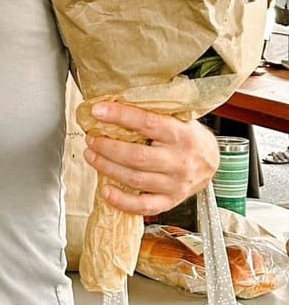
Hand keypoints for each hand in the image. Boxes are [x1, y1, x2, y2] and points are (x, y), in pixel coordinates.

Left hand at [83, 102, 218, 216]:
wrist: (212, 161)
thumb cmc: (187, 136)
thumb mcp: (178, 118)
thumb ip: (153, 111)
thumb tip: (115, 98)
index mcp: (182, 135)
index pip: (148, 123)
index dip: (120, 116)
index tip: (97, 111)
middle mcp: (180, 161)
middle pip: (136, 156)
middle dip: (107, 147)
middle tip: (91, 138)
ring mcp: (176, 184)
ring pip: (135, 179)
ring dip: (107, 168)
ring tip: (91, 155)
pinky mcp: (170, 200)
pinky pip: (144, 206)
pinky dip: (122, 201)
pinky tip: (105, 190)